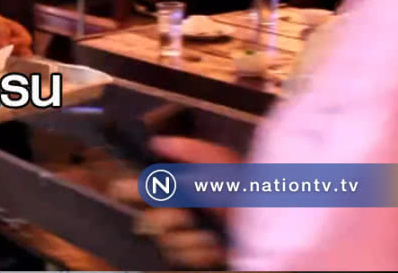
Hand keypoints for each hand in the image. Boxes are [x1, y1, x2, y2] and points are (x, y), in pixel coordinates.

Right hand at [107, 137, 239, 268]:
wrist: (274, 219)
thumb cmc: (251, 188)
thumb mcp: (221, 164)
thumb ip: (188, 151)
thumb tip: (155, 142)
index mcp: (185, 185)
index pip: (148, 186)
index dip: (132, 188)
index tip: (122, 190)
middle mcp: (183, 210)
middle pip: (149, 218)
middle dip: (167, 217)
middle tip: (184, 214)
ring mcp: (191, 235)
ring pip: (164, 239)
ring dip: (186, 236)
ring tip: (208, 231)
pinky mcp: (199, 254)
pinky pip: (181, 256)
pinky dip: (198, 250)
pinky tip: (213, 243)